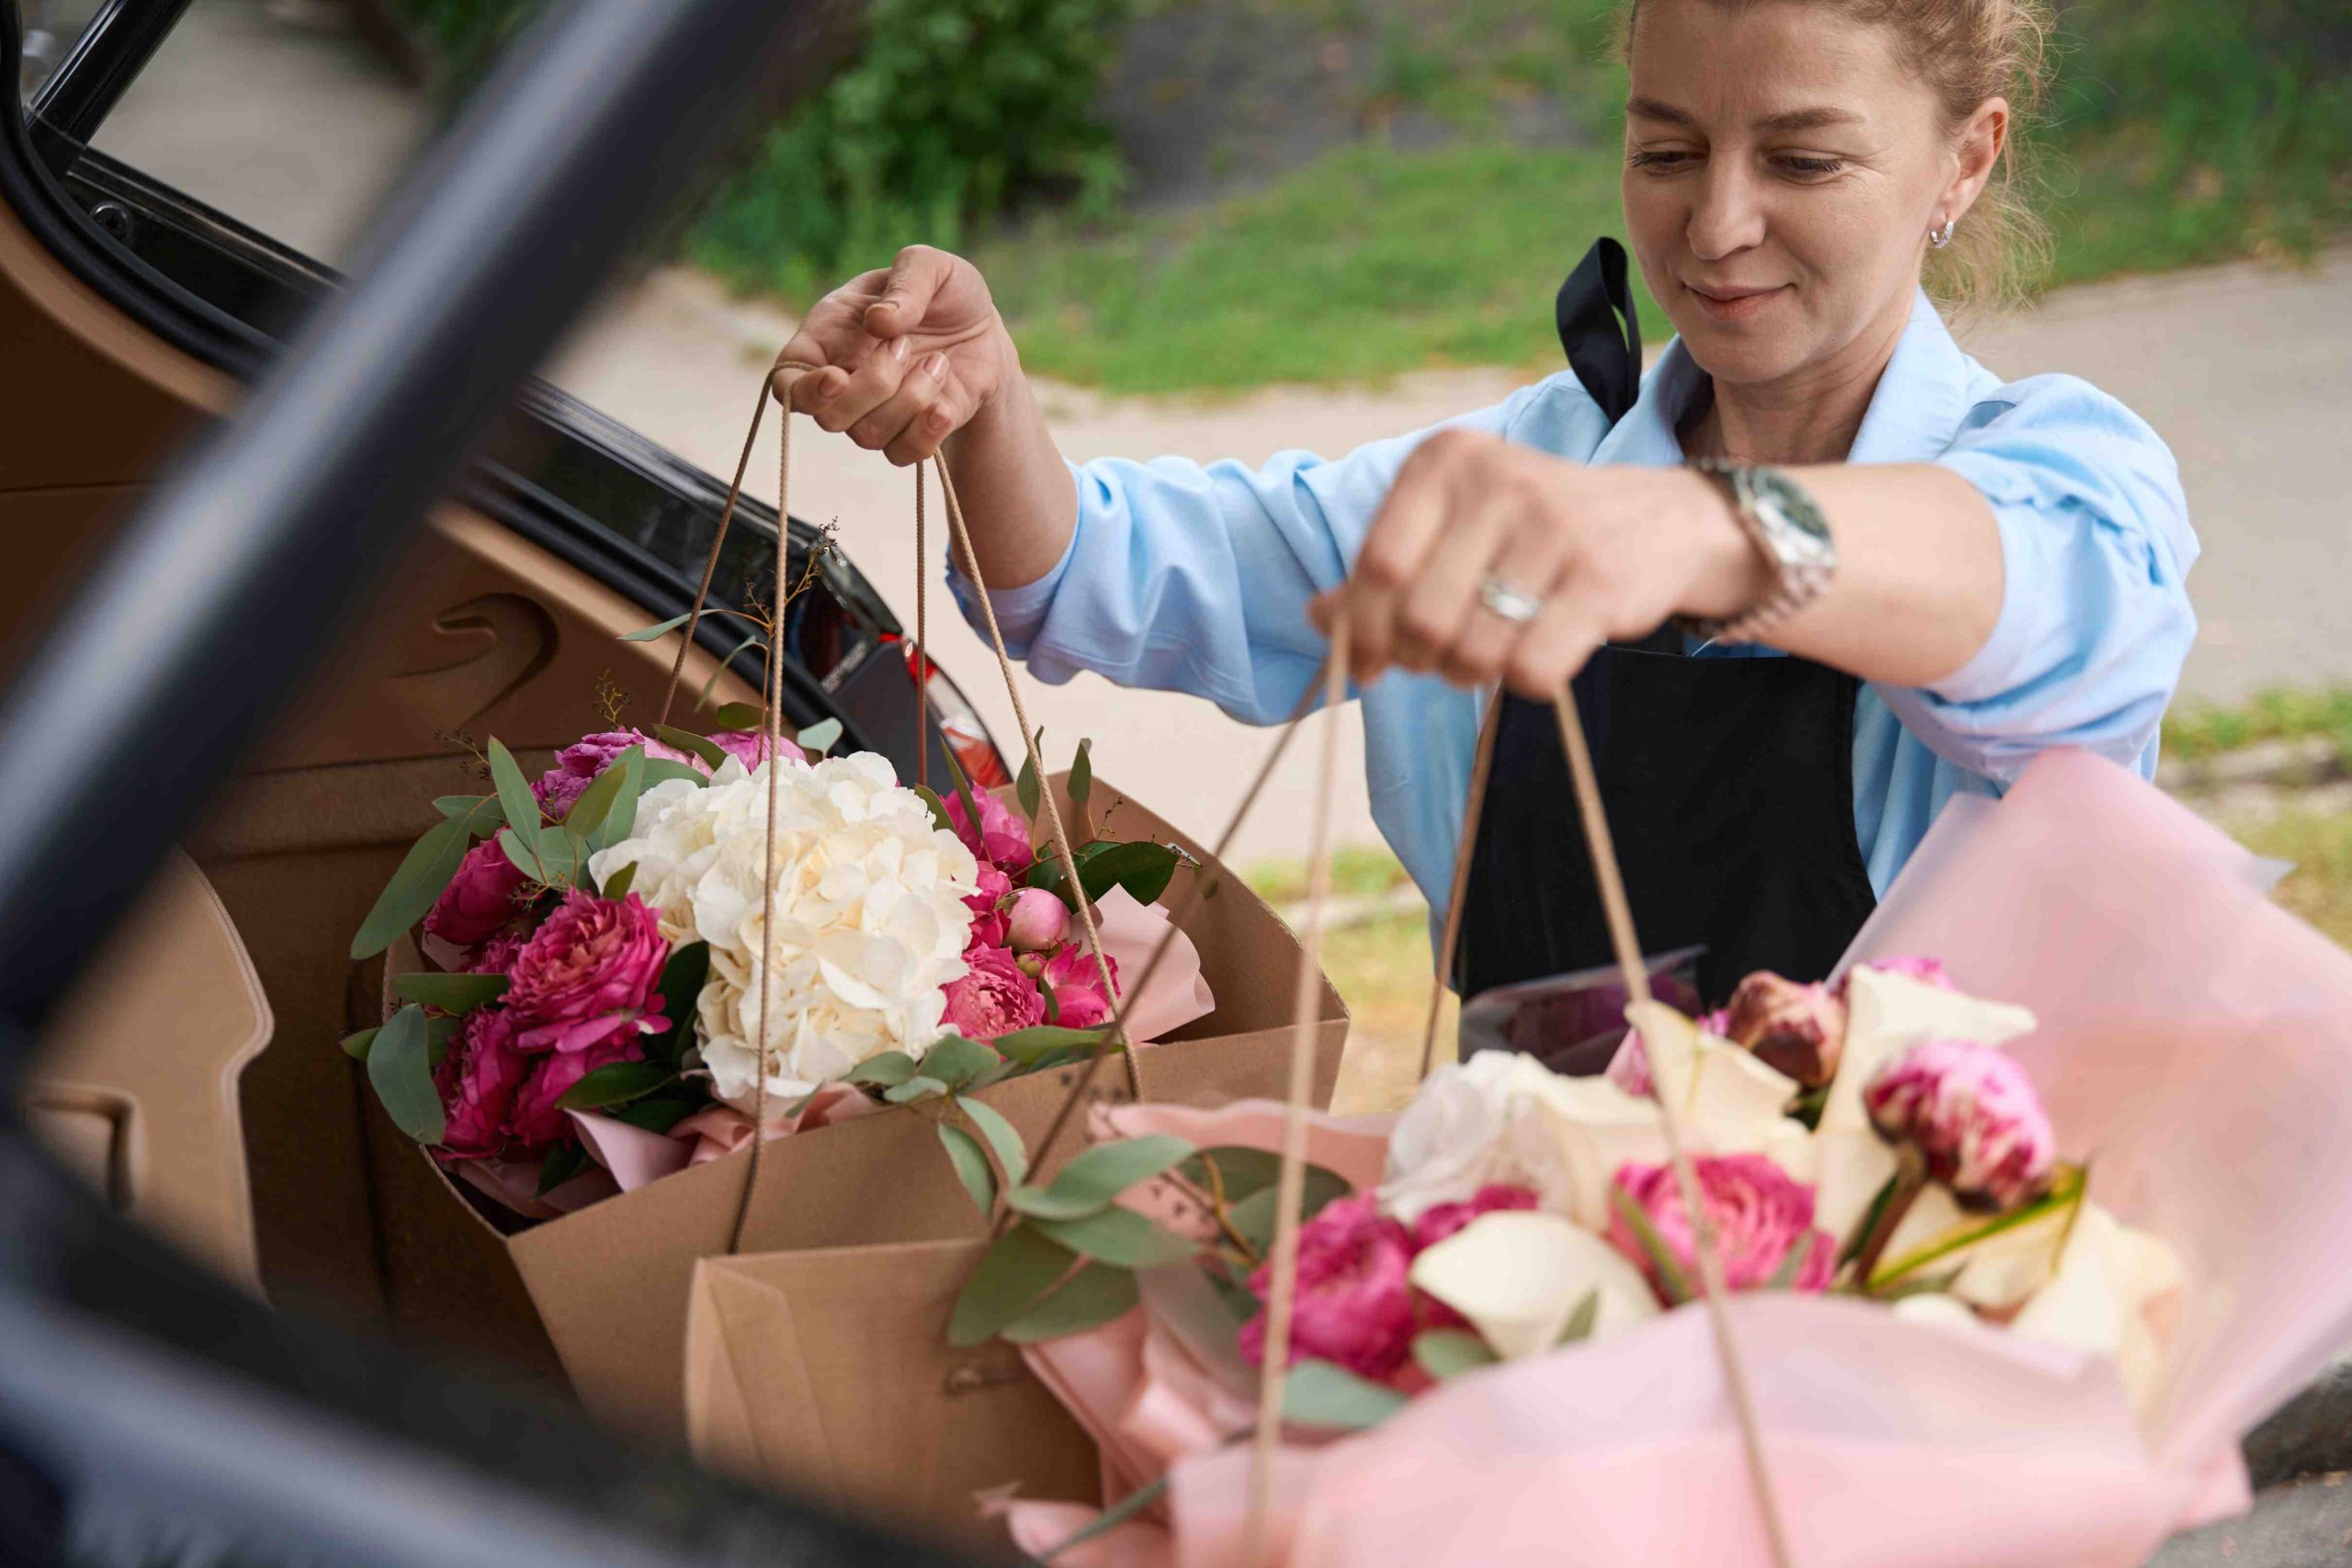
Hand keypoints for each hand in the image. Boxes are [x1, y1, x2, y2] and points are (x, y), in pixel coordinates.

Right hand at [773, 246, 1021, 465]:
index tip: (838, 378)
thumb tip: (879, 323)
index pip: (787, 382)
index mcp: (827, 338)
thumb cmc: (943, 292)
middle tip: (905, 345)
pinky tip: (945, 404)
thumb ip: (905, 282)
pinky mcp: (909, 435)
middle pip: (829, 418)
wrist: (983, 329)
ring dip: (910, 399)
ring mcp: (874, 414)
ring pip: (869, 436)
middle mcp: (842, 383)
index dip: (804, 391)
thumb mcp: (929, 266)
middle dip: (874, 385)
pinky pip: (904, 455)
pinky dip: (927, 432)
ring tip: (939, 361)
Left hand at [1308, 429, 1769, 697]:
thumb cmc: (1532, 532)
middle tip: (1442, 659)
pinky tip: (1539, 657)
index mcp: (1445, 460)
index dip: (1361, 631)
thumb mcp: (1453, 528)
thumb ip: (1382, 570)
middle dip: (1421, 658)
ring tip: (1491, 654)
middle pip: (1420, 617)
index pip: (1377, 565)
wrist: (1661, 520)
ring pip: (1473, 651)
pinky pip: (1532, 670)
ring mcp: (1554, 528)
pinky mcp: (1601, 580)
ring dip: (1473, 674)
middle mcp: (1499, 481)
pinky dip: (1527, 682)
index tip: (1366, 666)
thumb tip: (1317, 617)